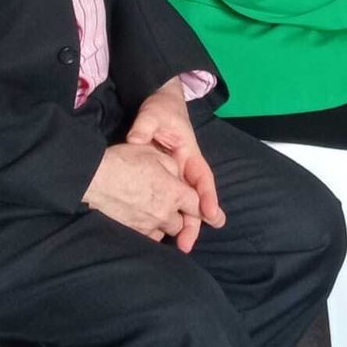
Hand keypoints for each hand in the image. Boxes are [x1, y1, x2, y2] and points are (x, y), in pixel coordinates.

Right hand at [83, 142, 204, 247]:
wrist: (93, 179)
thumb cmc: (124, 162)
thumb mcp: (154, 155)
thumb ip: (173, 168)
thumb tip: (177, 178)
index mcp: (174, 193)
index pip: (196, 205)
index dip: (203, 209)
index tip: (208, 215)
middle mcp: (164, 213)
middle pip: (181, 223)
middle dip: (180, 216)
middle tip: (172, 209)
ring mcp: (147, 225)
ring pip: (164, 232)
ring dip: (164, 225)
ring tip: (156, 214)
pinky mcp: (132, 232)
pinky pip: (148, 237)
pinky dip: (149, 230)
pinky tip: (143, 221)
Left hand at [124, 81, 225, 251]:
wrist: (159, 101)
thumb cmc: (161, 108)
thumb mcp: (153, 114)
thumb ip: (145, 127)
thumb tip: (136, 140)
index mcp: (188, 152)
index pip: (201, 177)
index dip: (207, 197)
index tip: (210, 215)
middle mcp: (185, 166)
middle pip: (194, 196)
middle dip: (195, 221)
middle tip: (188, 245)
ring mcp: (175, 172)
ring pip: (184, 200)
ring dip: (185, 222)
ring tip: (182, 245)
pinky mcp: (165, 175)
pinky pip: (171, 197)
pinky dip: (171, 214)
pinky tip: (166, 231)